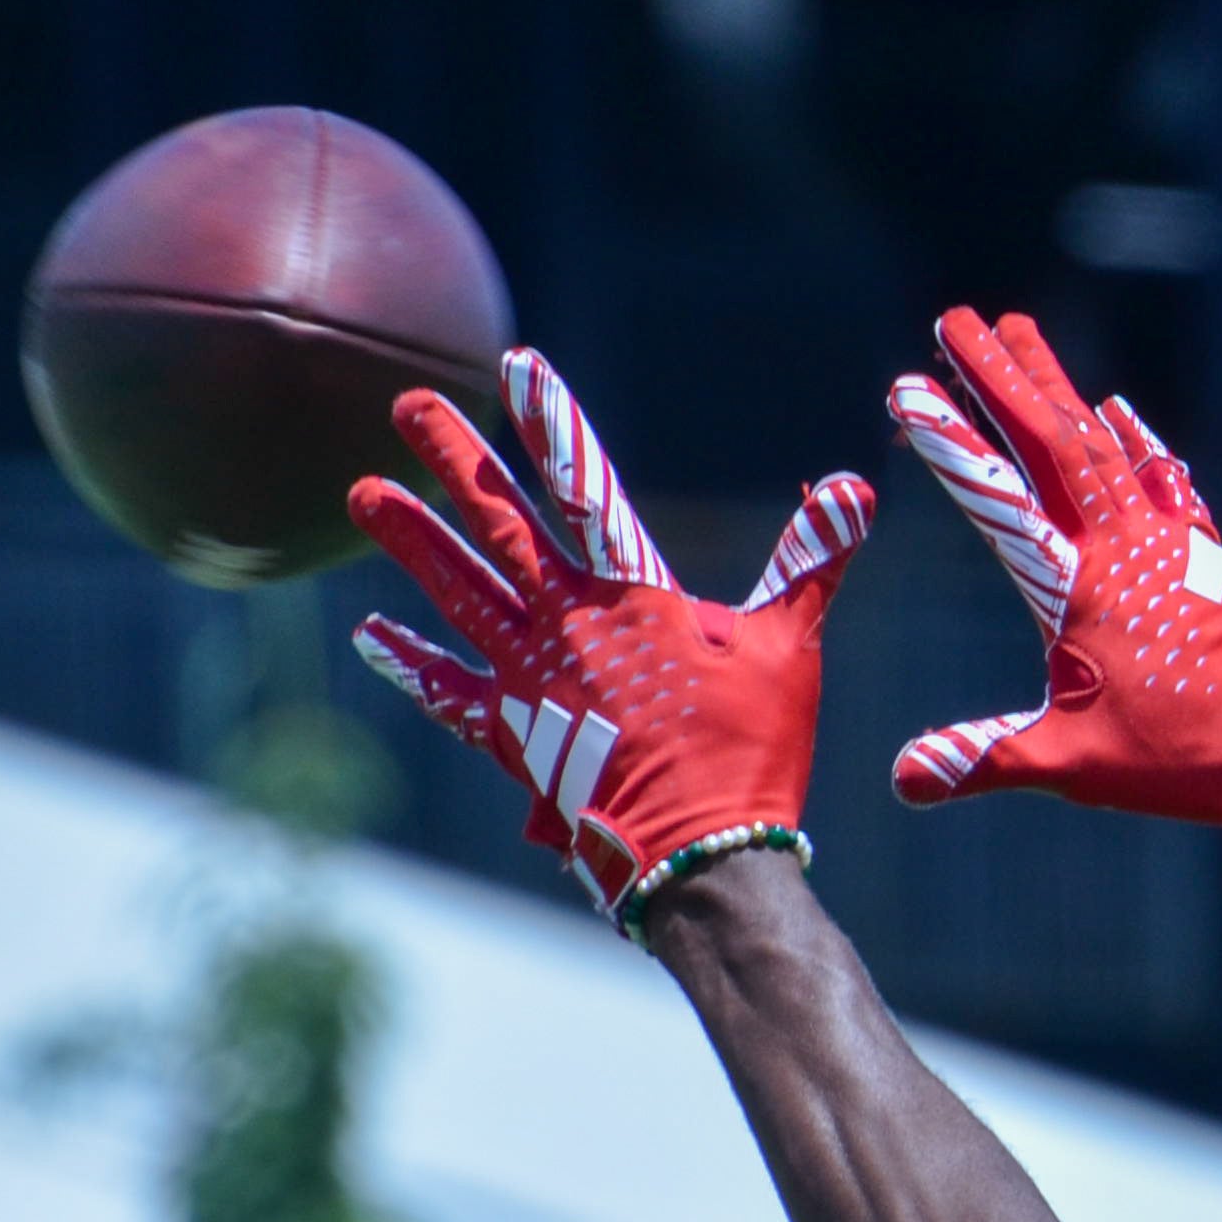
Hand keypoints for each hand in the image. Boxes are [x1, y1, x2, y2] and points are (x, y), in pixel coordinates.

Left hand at [346, 350, 874, 922]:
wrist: (702, 856)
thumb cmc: (755, 750)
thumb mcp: (791, 649)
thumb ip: (810, 564)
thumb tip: (856, 489)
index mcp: (634, 597)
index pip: (588, 490)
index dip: (554, 425)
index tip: (518, 365)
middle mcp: (568, 627)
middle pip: (500, 526)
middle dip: (455, 459)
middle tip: (409, 403)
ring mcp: (533, 681)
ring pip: (461, 593)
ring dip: (411, 541)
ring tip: (364, 494)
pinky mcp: (517, 736)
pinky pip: (451, 693)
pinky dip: (412, 664)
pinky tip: (372, 636)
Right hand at [886, 306, 1221, 827]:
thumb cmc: (1188, 757)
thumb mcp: (1074, 764)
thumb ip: (985, 759)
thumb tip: (906, 781)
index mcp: (1084, 585)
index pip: (1001, 498)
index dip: (951, 442)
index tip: (907, 388)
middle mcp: (1129, 545)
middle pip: (1055, 438)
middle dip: (1001, 376)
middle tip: (957, 319)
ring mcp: (1173, 542)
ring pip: (1105, 443)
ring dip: (1057, 388)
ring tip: (1020, 335)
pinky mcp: (1205, 556)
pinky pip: (1164, 478)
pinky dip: (1135, 439)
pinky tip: (1119, 411)